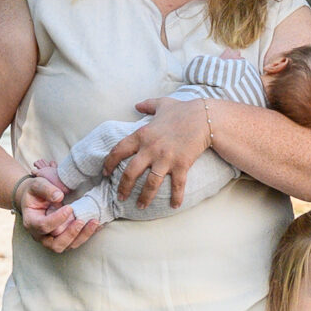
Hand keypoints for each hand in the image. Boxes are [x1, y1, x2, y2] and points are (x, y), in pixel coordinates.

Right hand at [14, 169, 99, 255]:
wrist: (34, 199)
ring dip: (82, 236)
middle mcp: (40, 235)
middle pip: (55, 244)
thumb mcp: (36, 185)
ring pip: (67, 246)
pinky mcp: (63, 239)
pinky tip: (97, 224)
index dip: (57, 219)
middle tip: (81, 220)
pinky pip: (76, 241)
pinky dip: (87, 234)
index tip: (69, 208)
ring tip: (94, 222)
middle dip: (70, 234)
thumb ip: (46, 189)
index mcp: (31, 222)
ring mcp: (52, 239)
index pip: (43, 226)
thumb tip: (59, 197)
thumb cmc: (34, 192)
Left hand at [103, 95, 210, 209]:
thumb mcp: (162, 104)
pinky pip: (177, 185)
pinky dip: (176, 197)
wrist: (205, 117)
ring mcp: (166, 159)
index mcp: (142, 135)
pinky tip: (174, 206)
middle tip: (120, 198)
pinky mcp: (181, 165)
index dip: (109, 163)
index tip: (105, 173)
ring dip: (144, 197)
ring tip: (141, 207)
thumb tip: (137, 105)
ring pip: (150, 183)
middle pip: (131, 173)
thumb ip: (147, 105)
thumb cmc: (183, 110)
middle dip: (123, 188)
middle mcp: (151, 149)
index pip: (119, 151)